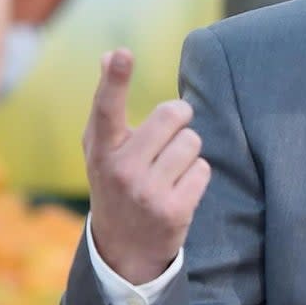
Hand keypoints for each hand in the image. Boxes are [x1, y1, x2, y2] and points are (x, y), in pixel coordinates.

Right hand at [83, 49, 210, 284]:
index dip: (115, 78)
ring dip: (187, 152)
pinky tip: (179, 191)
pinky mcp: (173, 210)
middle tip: (169, 135)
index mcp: (102, 150)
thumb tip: (109, 54)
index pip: (107, 108)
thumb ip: (107, 104)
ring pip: (192, 142)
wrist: (123, 250)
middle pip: (172, 114)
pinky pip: (203, 169)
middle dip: (179, 118)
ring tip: (169, 171)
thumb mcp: (102, 149)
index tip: (121, 53)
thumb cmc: (115, 183)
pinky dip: (196, 176)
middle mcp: (121, 169)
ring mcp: (147, 192)